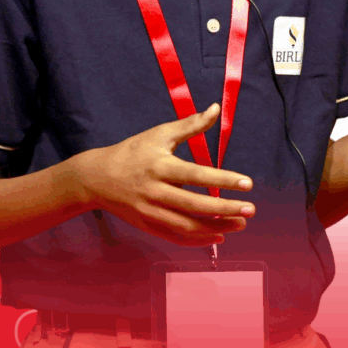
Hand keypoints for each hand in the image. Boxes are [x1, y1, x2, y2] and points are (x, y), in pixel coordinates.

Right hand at [71, 103, 254, 246]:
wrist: (96, 179)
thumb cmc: (132, 152)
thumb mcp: (159, 134)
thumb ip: (190, 124)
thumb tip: (215, 108)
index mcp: (160, 166)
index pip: (197, 175)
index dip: (223, 180)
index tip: (248, 184)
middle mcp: (155, 192)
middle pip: (195, 206)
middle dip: (225, 209)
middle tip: (250, 210)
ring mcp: (150, 212)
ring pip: (187, 226)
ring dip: (216, 227)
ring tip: (240, 223)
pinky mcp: (147, 226)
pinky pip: (176, 237)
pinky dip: (198, 239)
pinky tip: (218, 234)